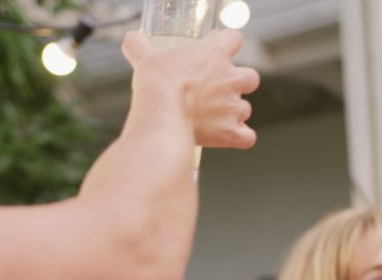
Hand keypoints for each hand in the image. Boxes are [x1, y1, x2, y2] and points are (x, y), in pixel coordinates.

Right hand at [122, 30, 258, 148]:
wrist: (161, 114)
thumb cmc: (156, 84)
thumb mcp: (146, 58)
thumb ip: (140, 46)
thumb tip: (131, 39)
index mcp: (216, 53)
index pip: (234, 39)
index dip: (225, 44)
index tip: (213, 52)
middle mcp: (231, 79)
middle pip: (250, 77)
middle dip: (238, 83)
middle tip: (217, 90)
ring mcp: (233, 107)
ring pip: (245, 109)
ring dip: (234, 113)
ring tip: (213, 118)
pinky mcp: (230, 132)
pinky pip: (247, 137)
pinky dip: (240, 138)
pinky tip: (227, 137)